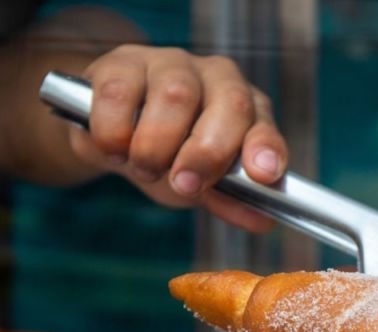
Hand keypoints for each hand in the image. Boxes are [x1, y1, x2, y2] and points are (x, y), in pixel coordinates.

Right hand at [69, 45, 286, 231]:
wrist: (113, 136)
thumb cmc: (171, 156)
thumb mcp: (203, 184)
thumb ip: (231, 200)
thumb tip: (262, 222)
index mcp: (245, 106)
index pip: (263, 120)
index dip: (264, 146)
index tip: (262, 173)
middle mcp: (214, 76)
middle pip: (228, 102)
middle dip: (208, 153)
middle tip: (184, 184)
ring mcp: (169, 64)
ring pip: (175, 95)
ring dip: (157, 146)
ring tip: (145, 168)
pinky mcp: (120, 64)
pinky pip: (119, 94)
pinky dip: (115, 132)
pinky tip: (114, 150)